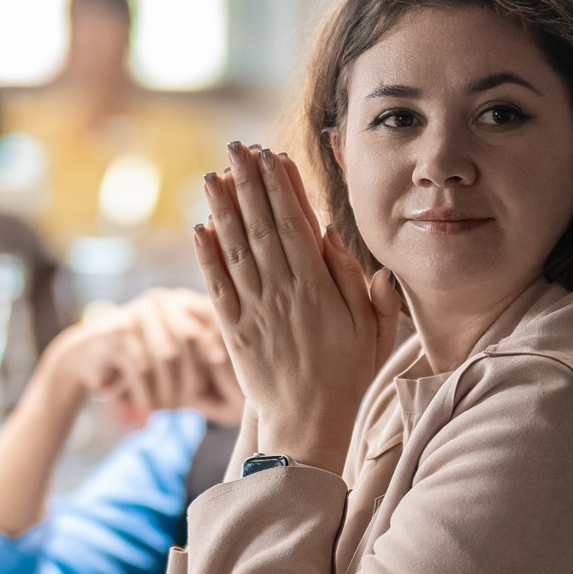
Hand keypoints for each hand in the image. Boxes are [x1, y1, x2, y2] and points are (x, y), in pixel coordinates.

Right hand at [45, 288, 242, 427]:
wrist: (87, 357)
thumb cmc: (145, 366)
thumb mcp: (178, 364)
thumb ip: (210, 371)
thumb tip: (246, 401)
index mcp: (185, 302)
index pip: (214, 321)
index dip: (224, 351)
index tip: (231, 382)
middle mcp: (164, 300)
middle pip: (192, 339)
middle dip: (194, 378)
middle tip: (192, 405)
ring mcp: (139, 313)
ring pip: (167, 356)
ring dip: (169, 390)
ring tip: (167, 410)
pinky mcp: (117, 332)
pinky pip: (141, 367)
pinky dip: (148, 393)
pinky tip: (149, 410)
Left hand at [193, 143, 399, 471]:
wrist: (307, 425)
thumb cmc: (347, 376)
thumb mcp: (373, 329)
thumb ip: (360, 282)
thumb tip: (332, 235)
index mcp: (318, 287)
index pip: (295, 223)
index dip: (281, 187)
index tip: (271, 156)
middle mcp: (282, 291)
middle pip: (261, 226)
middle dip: (248, 183)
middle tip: (236, 148)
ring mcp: (255, 309)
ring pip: (235, 248)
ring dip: (222, 209)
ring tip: (212, 175)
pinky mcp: (233, 330)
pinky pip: (217, 285)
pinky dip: (206, 255)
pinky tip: (199, 228)